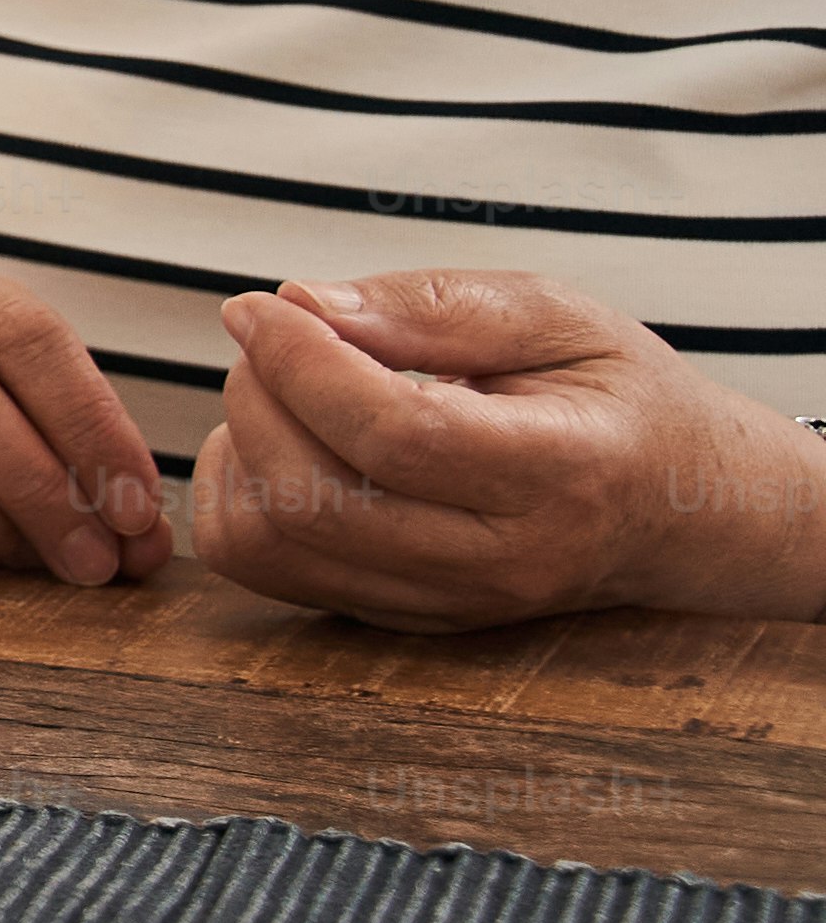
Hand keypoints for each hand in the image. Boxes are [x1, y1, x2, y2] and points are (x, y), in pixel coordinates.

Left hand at [198, 272, 825, 630]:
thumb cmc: (617, 399)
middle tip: (276, 338)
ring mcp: (446, 603)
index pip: (392, 434)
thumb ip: (436, 305)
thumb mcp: (560, 317)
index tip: (256, 304)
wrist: (682, 511)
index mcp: (560, 474)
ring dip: (241, 448)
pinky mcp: (400, 619)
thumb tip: (302, 303)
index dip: (300, 362)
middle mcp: (500, 561)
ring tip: (288, 391)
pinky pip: (267, 569)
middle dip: (259, 397)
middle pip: (313, 498)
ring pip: (274, 543)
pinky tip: (286, 446)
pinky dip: (242, 498)